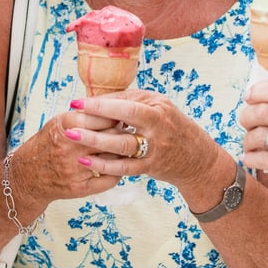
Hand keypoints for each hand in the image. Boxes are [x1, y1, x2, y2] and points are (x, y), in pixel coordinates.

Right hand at [13, 105, 120, 201]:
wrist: (29, 174)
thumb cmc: (48, 144)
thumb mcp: (60, 122)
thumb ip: (84, 115)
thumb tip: (114, 109)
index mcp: (67, 125)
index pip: (104, 117)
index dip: (117, 116)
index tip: (123, 116)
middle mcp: (71, 146)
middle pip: (111, 137)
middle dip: (122, 133)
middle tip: (128, 131)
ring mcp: (75, 169)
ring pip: (113, 159)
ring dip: (122, 154)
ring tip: (124, 148)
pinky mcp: (79, 187)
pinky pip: (109, 180)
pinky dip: (117, 173)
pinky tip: (117, 167)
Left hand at [66, 91, 221, 192]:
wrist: (196, 158)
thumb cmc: (170, 127)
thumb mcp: (157, 108)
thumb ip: (131, 103)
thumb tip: (98, 100)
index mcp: (158, 107)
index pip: (127, 102)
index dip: (101, 102)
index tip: (78, 102)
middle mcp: (159, 125)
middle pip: (126, 119)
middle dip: (96, 118)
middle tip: (71, 118)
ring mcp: (156, 148)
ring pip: (123, 145)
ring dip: (96, 142)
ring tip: (73, 138)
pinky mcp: (151, 167)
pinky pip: (125, 167)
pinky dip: (105, 165)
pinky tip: (87, 160)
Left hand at [239, 79, 267, 216]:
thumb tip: (261, 100)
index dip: (260, 91)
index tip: (249, 96)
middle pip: (266, 111)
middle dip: (247, 115)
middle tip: (245, 122)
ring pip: (260, 135)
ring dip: (247, 140)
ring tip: (250, 145)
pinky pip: (262, 159)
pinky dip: (251, 158)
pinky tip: (252, 159)